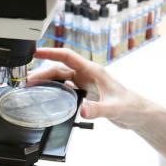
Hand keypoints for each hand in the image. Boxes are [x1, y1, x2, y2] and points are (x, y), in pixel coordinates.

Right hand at [31, 48, 165, 163]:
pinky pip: (66, 88)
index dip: (51, 52)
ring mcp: (86, 83)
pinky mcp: (86, 93)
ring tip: (32, 87)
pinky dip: (55, 90)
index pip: (68, 56)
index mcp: (93, 71)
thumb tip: (82, 110)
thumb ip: (97, 109)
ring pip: (62, 78)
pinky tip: (47, 96)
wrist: (137, 114)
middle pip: (60, 68)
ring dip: (47, 81)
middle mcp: (88, 75)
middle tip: (27, 80)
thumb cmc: (130, 105)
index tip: (36, 51)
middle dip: (43, 71)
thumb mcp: (113, 108)